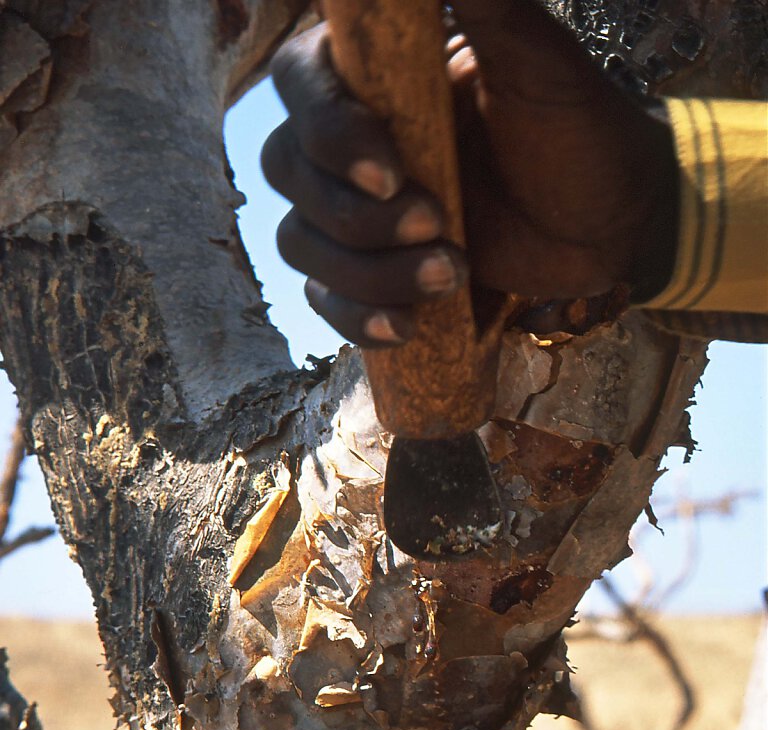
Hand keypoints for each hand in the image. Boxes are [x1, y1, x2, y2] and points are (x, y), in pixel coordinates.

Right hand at [262, 0, 678, 347]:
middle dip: (357, 215)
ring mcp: (358, 212)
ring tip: (454, 273)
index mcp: (378, 80)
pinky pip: (328, 300)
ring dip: (367, 272)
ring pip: (303, 243)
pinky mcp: (373, 272)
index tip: (390, 172)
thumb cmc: (579, 133)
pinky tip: (406, 328)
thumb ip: (490, 6)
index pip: (301, 86)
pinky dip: (357, 318)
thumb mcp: (539, 64)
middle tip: (440, 224)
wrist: (610, 221)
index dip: (329, 133)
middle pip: (289, 173)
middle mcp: (354, 142)